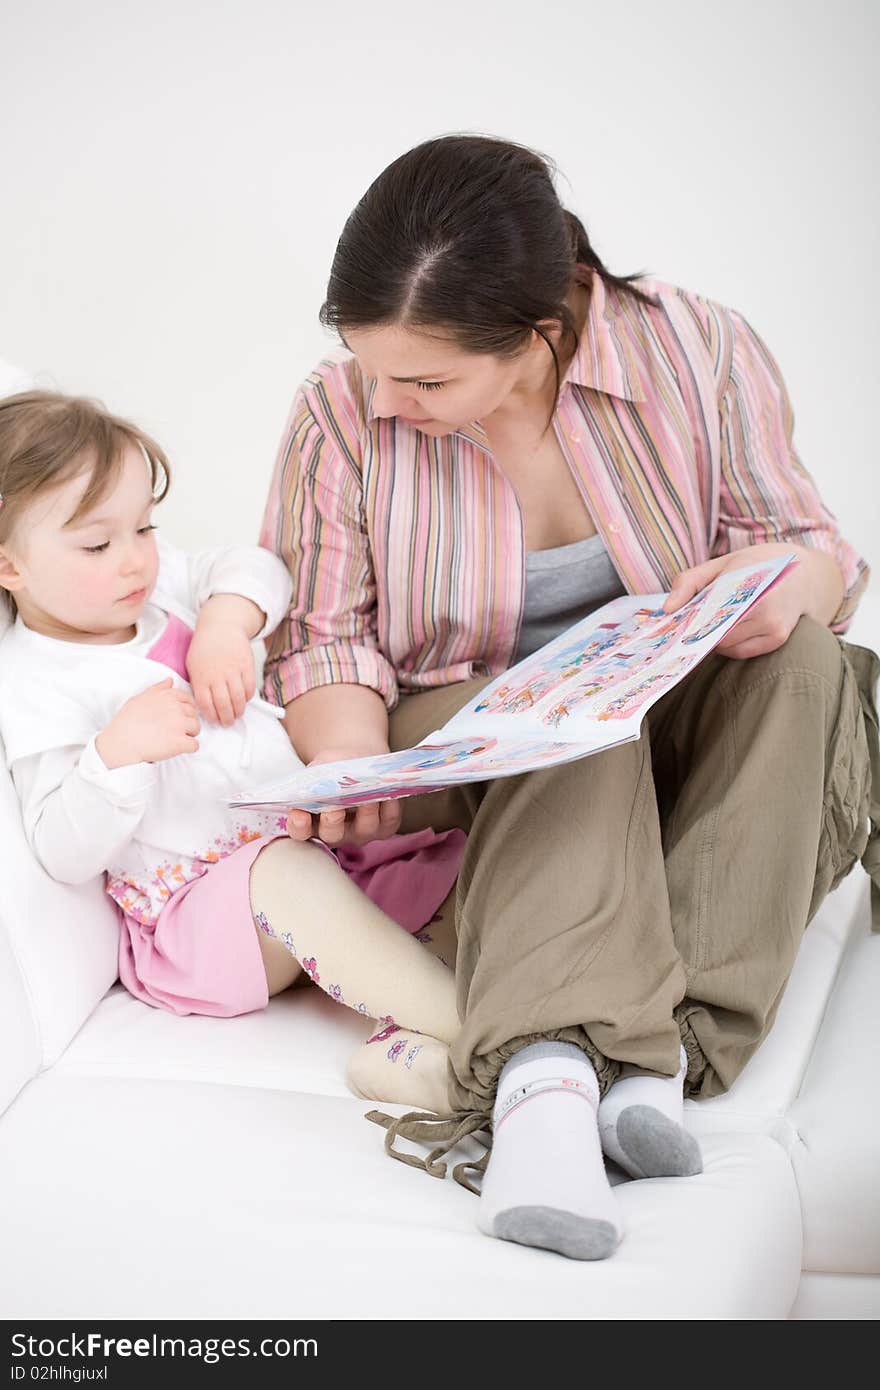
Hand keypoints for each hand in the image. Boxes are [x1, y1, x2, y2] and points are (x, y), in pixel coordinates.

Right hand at [96, 678, 199, 767]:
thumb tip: (170, 680)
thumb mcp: (139, 698)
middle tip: (172, 730)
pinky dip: (188, 748)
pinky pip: (195, 745)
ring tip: (173, 739)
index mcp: (167, 696)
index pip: (188, 700)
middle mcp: (175, 708)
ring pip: (197, 728)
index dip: (184, 710)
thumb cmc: (127, 722)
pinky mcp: (180, 742)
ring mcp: (179, 725)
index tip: (175, 718)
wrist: (121, 743)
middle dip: (187, 722)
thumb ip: (158, 688)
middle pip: (194, 714)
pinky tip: (175, 748)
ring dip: (189, 734)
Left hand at [186, 595, 263, 724]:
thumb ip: (197, 684)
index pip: (206, 704)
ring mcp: (233, 670)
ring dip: (239, 711)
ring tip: (237, 714)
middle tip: (228, 723)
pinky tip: (244, 700)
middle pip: (223, 705)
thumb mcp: (192, 664)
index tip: (214, 720)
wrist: (221, 626)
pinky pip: (250, 687)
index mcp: (201, 677)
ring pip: (238, 699)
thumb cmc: (205, 647)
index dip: (211, 716)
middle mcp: (217, 675)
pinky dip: (247, 697)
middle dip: (226, 718)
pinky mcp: (246, 665)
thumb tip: (202, 705)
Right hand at [286, 745, 401, 846]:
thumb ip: (316, 775)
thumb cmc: (334, 767)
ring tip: (368, 796)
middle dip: (332, 822)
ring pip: (364, 829)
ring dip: (366, 812)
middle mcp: (336, 833)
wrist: (359, 762)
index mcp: (312, 822)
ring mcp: (361, 832)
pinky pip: (388, 820)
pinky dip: (389, 806)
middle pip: (332, 835)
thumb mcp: (321, 766)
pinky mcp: (385, 827)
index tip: (299, 815)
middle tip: (333, 809)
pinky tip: (388, 791)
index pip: (300, 831)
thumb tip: (321, 781)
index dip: (298, 826)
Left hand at [664, 543, 843, 658]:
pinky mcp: (778, 638)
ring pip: (726, 645)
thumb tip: (668, 608)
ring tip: (712, 624)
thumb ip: (690, 582)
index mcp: (746, 577)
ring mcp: (773, 623)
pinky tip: (729, 631)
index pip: (708, 608)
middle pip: (715, 631)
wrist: (804, 574)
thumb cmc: (756, 566)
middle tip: (688, 627)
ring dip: (714, 639)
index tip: (674, 625)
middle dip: (699, 631)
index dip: (689, 620)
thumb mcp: (722, 563)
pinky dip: (729, 646)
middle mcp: (763, 603)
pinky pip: (741, 652)